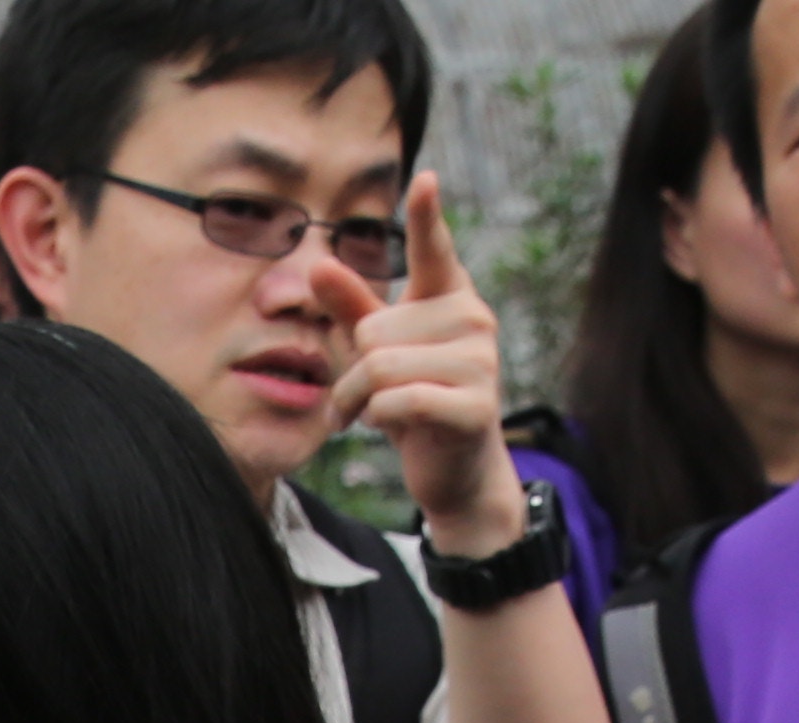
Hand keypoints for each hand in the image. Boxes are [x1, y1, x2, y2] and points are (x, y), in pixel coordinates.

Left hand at [316, 174, 529, 549]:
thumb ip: (351, 308)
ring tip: (370, 412)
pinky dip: (377, 417)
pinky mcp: (475, 405)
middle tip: (368, 394)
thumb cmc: (413, 399)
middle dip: (355, 368)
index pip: (434, 248)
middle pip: (374, 329)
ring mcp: (480, 361)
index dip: (427, 214)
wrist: (454, 469)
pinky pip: (397, 399)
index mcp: (449, 296)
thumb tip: (318, 262)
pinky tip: (387, 426)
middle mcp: (471, 318)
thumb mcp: (377, 351)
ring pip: (379, 365)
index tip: (426, 178)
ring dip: (357, 397)